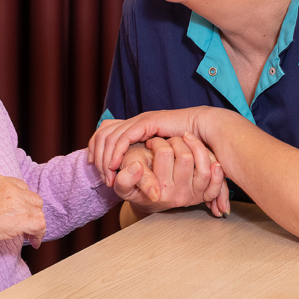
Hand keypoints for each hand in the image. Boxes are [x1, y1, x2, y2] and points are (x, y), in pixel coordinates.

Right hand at [0, 176, 46, 248]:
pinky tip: (34, 242)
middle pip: (32, 198)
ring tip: (29, 235)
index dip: (22, 200)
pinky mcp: (22, 219)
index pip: (21, 186)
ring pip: (38, 212)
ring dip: (35, 223)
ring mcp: (18, 203)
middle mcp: (11, 189)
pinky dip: (39, 235)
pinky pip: (40, 225)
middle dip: (30, 211)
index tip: (19, 210)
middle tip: (25, 223)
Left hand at [88, 108, 212, 185]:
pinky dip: (116, 152)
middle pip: (102, 135)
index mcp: (134, 127)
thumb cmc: (185, 144)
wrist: (203, 129)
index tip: (95, 169)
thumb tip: (130, 168)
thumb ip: (145, 160)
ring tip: (109, 176)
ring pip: (109, 138)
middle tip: (102, 178)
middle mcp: (133, 122)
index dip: (95, 149)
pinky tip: (115, 166)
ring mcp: (139, 121)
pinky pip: (123, 137)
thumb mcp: (159, 155)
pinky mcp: (146, 123)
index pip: (103, 133)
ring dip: (106, 159)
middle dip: (98, 157)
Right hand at [113, 135, 229, 216]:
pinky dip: (215, 167)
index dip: (158, 144)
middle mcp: (177, 195)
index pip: (164, 154)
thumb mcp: (123, 183)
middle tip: (165, 142)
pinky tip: (206, 156)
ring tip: (182, 144)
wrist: (149, 198)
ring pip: (203, 165)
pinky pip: (215, 181)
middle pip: (185, 156)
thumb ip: (125, 178)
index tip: (151, 142)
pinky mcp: (203, 195)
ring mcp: (192, 195)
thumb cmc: (136, 185)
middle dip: (175, 142)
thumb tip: (137, 167)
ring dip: (195, 148)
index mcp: (158, 190)